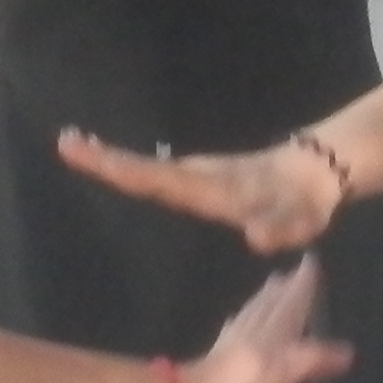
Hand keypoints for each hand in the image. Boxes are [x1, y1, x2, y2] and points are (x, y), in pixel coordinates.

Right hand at [57, 125, 345, 255]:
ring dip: (113, 160)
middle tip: (67, 143)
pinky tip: (112, 165)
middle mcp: (197, 177)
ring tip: (76, 149)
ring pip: (147, 169)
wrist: (315, 172)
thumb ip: (279, 228)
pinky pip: (157, 173)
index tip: (88, 152)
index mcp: (211, 188)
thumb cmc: (302, 202)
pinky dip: (130, 166)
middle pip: (143, 169)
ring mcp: (197, 176)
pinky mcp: (199, 180)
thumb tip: (258, 239)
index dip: (123, 168)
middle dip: (105, 159)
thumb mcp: (297, 219)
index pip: (159, 179)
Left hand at [172, 262, 352, 382]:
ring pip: (254, 313)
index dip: (303, 281)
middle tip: (292, 273)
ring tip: (271, 289)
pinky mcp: (218, 357)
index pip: (292, 298)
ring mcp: (233, 341)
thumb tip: (348, 351)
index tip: (311, 260)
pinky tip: (239, 324)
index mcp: (272, 328)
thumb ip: (315, 359)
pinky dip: (244, 322)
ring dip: (265, 300)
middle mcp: (253, 328)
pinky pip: (237, 330)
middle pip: (271, 302)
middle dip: (284, 288)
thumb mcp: (286, 372)